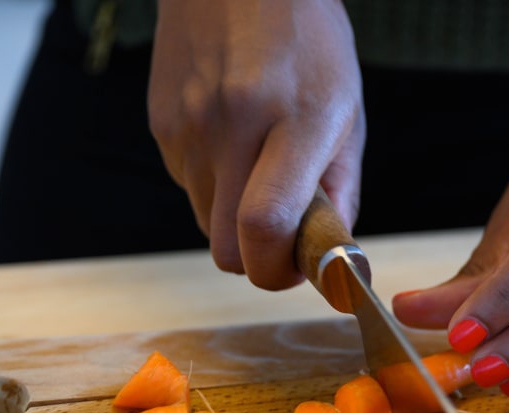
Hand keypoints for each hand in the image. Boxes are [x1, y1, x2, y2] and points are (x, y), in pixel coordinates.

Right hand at [149, 0, 364, 288]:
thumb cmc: (308, 46)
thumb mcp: (347, 115)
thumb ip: (341, 194)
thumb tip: (329, 255)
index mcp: (296, 120)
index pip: (266, 225)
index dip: (278, 270)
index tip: (296, 267)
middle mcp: (232, 124)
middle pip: (226, 250)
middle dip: (255, 259)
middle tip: (280, 233)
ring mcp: (188, 125)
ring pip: (205, 225)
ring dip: (234, 219)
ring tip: (258, 168)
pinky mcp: (160, 125)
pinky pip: (188, 189)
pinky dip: (214, 187)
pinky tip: (232, 142)